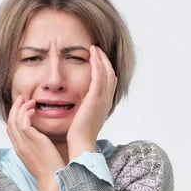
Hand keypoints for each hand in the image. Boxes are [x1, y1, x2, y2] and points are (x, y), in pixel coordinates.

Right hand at [6, 95, 65, 190]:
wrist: (53, 180)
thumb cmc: (51, 171)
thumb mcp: (41, 158)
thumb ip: (38, 148)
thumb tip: (42, 141)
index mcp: (20, 150)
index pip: (11, 130)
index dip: (14, 116)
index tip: (22, 108)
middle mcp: (19, 146)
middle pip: (10, 122)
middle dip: (15, 108)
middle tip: (22, 98)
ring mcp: (24, 143)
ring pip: (14, 120)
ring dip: (20, 107)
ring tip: (30, 101)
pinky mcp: (32, 140)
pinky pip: (23, 122)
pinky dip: (26, 113)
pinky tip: (33, 110)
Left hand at [67, 45, 116, 159]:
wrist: (81, 142)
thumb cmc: (80, 133)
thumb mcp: (86, 115)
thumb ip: (87, 105)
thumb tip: (82, 100)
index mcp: (105, 103)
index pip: (110, 81)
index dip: (105, 68)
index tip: (97, 58)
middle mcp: (107, 99)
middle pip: (111, 73)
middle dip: (104, 59)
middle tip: (96, 49)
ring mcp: (103, 98)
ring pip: (107, 72)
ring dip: (100, 58)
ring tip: (93, 48)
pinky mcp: (95, 98)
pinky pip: (99, 77)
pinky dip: (97, 64)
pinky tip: (92, 56)